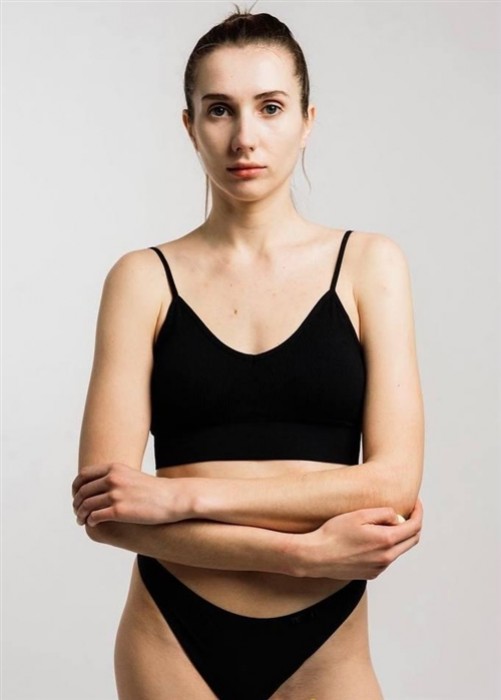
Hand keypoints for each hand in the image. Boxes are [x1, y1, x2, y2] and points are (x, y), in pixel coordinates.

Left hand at [71, 462, 190, 526]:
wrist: (172, 498)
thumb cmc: (153, 490)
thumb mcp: (130, 476)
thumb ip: (114, 478)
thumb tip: (97, 487)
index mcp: (114, 468)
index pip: (83, 476)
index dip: (76, 487)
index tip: (76, 496)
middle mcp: (112, 479)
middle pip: (82, 491)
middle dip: (76, 503)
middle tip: (77, 511)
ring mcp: (115, 495)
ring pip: (86, 505)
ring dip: (80, 514)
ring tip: (81, 520)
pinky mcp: (119, 511)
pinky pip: (95, 516)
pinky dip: (90, 521)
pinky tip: (92, 524)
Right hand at [295, 499, 422, 579]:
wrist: (316, 556)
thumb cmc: (334, 533)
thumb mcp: (359, 515)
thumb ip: (383, 514)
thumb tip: (398, 517)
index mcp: (386, 540)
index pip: (414, 526)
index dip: (418, 512)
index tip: (415, 502)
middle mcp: (387, 557)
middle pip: (412, 540)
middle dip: (414, 524)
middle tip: (408, 511)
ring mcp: (380, 568)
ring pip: (399, 550)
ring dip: (399, 536)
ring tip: (384, 523)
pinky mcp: (372, 574)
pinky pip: (386, 558)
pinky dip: (386, 547)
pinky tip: (370, 539)